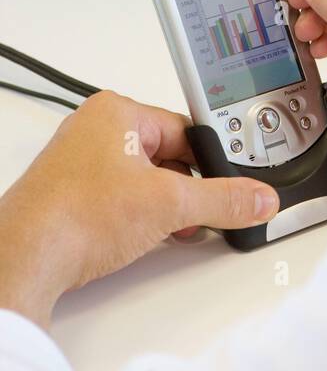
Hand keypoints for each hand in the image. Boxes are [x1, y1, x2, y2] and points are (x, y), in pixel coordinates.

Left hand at [0, 91, 279, 327]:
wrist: (23, 259)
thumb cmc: (74, 215)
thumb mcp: (169, 204)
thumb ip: (223, 200)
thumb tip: (258, 198)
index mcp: (116, 111)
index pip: (186, 129)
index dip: (211, 161)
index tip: (230, 184)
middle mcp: (94, 130)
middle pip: (167, 157)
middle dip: (185, 190)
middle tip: (198, 213)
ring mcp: (79, 164)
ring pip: (143, 181)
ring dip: (161, 208)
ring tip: (165, 229)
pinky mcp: (71, 195)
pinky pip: (119, 199)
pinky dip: (136, 219)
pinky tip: (138, 239)